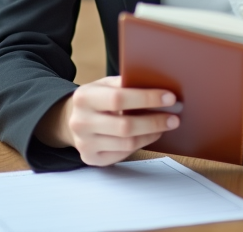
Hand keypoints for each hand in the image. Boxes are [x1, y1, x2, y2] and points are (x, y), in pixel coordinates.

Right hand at [35, 76, 180, 165]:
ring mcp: (84, 143)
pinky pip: (122, 154)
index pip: (119, 98)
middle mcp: (80, 122)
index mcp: (84, 97)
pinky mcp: (91, 158)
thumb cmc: (96, 99)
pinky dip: (140, 144)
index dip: (147, 98)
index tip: (169, 97)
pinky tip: (149, 135)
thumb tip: (159, 87)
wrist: (69, 119)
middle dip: (154, 121)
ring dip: (151, 134)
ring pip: (126, 143)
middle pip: (125, 126)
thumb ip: (125, 84)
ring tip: (165, 125)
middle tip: (174, 117)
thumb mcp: (104, 84)